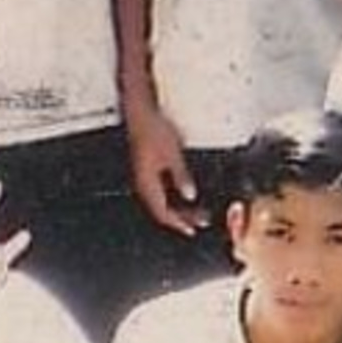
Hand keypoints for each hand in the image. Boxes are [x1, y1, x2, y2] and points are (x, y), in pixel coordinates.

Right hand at [123, 103, 203, 236]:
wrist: (141, 113)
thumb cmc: (153, 130)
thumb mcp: (172, 154)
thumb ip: (181, 176)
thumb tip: (190, 195)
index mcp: (147, 182)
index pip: (162, 212)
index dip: (178, 223)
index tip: (192, 229)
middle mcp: (143, 182)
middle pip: (161, 209)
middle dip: (181, 218)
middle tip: (200, 221)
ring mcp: (144, 175)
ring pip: (161, 201)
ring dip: (178, 208)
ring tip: (195, 211)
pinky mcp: (148, 168)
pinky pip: (160, 191)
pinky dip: (173, 196)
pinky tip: (183, 193)